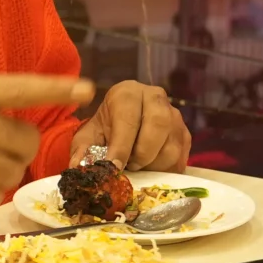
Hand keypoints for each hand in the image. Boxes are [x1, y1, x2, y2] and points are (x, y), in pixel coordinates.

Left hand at [69, 80, 191, 170]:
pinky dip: (165, 170)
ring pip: (172, 146)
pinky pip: (181, 158)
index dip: (122, 146)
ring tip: (137, 166)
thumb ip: (82, 150)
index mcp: (127, 93)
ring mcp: (175, 115)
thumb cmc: (105, 129)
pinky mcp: (185, 133)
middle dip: (142, 153)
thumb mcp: (88, 137)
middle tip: (130, 166)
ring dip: (154, 164)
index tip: (114, 166)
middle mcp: (155, 97)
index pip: (128, 118)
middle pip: (158, 125)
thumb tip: (77, 167)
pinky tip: (151, 169)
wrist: (123, 125)